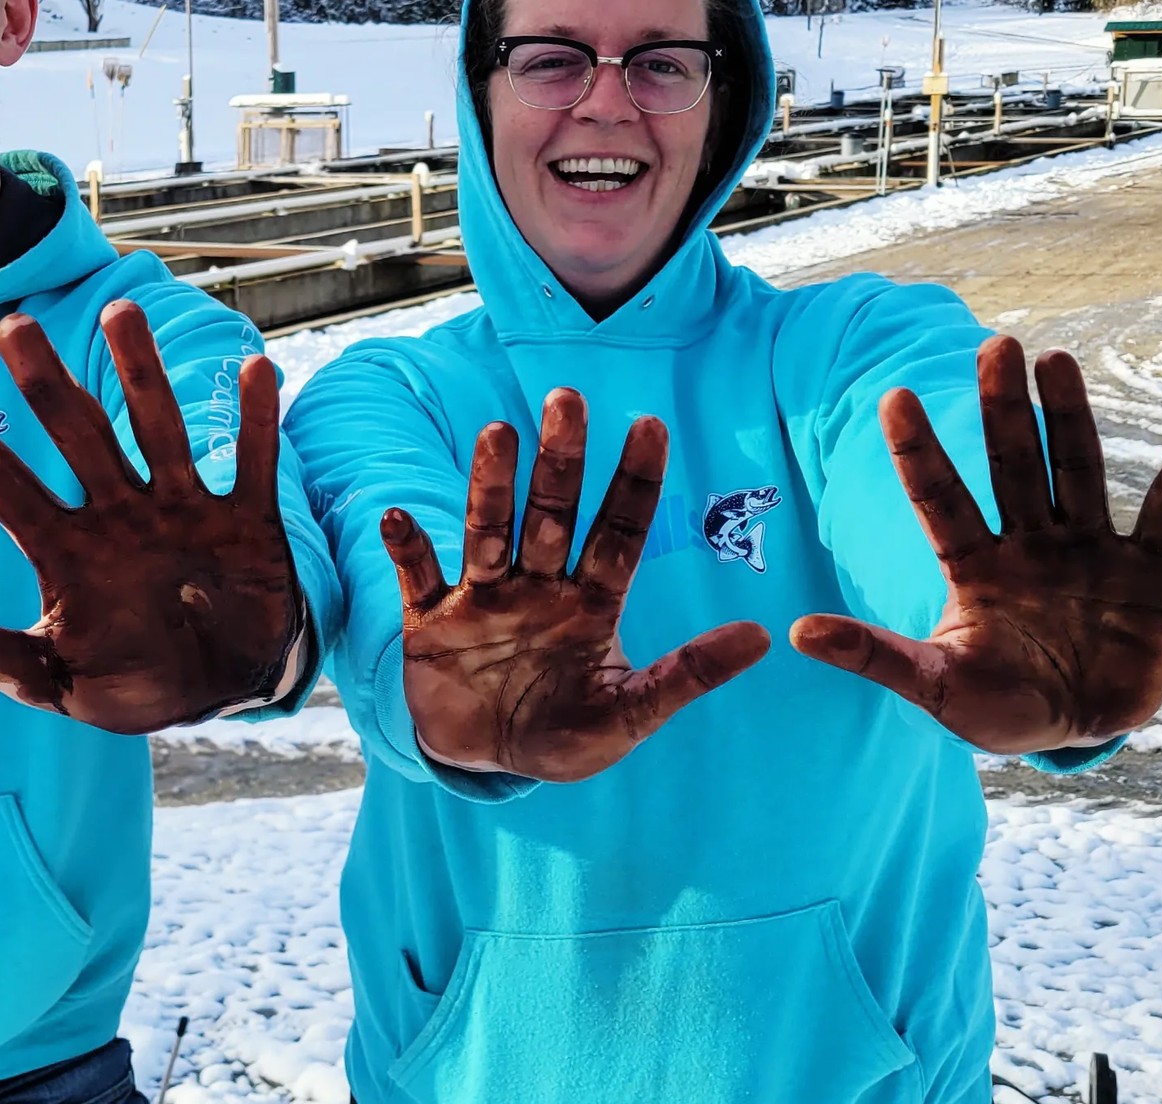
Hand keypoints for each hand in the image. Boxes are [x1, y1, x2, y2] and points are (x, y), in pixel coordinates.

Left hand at [0, 300, 301, 733]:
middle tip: (11, 326)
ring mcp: (181, 511)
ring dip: (141, 375)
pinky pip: (251, 464)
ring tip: (120, 313)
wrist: (223, 692)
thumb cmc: (128, 682)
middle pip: (76, 435)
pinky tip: (255, 367)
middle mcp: (118, 514)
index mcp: (64, 548)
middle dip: (46, 383)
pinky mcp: (243, 523)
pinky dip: (255, 422)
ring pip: (158, 430)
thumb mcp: (43, 674)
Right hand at [380, 390, 770, 783]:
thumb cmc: (562, 735)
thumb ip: (688, 676)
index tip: (650, 424)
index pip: (618, 531)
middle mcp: (538, 585)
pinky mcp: (430, 623)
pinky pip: (419, 579)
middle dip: (561, 461)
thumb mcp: (630, 715)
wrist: (484, 762)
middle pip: (552, 514)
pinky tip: (398, 517)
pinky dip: (408, 550)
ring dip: (490, 486)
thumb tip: (763, 636)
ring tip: (497, 435)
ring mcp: (482, 598)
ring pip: (488, 531)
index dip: (634, 481)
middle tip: (568, 399)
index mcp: (590, 602)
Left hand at [790, 337, 1161, 752]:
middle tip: (994, 343)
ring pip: (1075, 470)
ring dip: (1069, 417)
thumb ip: (874, 656)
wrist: (1075, 733)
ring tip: (1057, 360)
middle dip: (1002, 408)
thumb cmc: (996, 707)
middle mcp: (1027, 544)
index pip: (938, 496)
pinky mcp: (1145, 574)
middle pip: (1010, 464)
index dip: (917, 450)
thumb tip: (796, 632)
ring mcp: (1085, 552)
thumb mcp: (934, 686)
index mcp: (972, 566)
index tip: (891, 395)